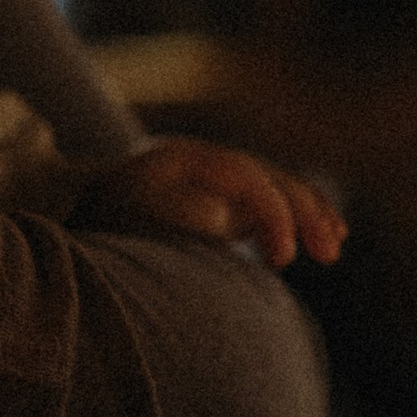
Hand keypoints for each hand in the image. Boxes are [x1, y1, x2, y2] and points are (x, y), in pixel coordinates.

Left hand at [88, 138, 346, 271]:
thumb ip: (177, 213)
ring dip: (310, 214)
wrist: (82, 201)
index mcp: (185, 159)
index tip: (285, 258)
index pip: (246, 180)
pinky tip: (329, 234)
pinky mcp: (225, 192)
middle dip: (302, 215)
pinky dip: (300, 216)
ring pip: (277, 186)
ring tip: (333, 245)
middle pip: (269, 179)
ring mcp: (217, 173)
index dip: (272, 216)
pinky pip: (273, 198)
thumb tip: (222, 216)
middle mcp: (207, 159)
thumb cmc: (108, 217)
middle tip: (328, 254)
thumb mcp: (133, 216)